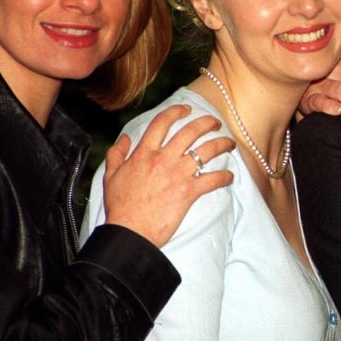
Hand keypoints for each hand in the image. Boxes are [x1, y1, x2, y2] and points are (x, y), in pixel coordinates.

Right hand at [102, 105, 234, 246]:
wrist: (129, 232)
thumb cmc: (120, 206)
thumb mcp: (111, 176)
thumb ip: (116, 154)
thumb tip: (124, 138)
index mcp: (144, 154)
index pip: (162, 123)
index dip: (176, 111)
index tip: (187, 109)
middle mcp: (163, 159)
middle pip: (190, 131)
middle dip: (206, 123)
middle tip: (215, 123)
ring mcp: (177, 175)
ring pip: (206, 151)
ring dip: (222, 144)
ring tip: (229, 143)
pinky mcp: (188, 192)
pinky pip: (213, 179)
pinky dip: (224, 177)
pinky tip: (229, 177)